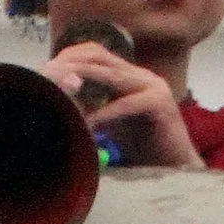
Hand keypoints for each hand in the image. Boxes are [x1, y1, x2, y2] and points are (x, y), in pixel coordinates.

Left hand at [43, 40, 200, 168]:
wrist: (176, 170)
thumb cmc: (143, 151)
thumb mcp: (112, 126)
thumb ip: (93, 111)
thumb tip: (60, 107)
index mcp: (129, 76)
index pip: (96, 52)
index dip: (71, 56)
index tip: (46, 68)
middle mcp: (140, 75)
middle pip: (100, 56)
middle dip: (71, 64)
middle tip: (48, 76)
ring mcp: (153, 86)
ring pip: (112, 75)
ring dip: (84, 82)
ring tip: (62, 92)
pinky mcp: (161, 104)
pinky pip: (128, 103)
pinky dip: (106, 112)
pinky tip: (90, 124)